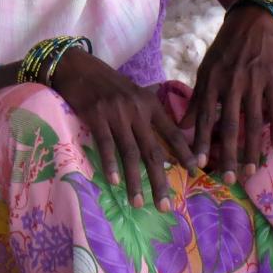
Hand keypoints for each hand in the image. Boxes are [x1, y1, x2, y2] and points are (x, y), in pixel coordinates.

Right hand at [49, 49, 197, 209]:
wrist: (78, 66)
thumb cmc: (107, 82)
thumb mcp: (134, 93)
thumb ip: (148, 113)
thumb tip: (165, 142)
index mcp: (150, 103)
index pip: (172, 132)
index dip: (184, 153)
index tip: (195, 172)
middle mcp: (137, 109)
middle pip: (152, 150)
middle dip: (160, 180)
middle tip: (165, 205)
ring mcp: (116, 113)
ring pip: (130, 153)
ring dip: (135, 181)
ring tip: (139, 203)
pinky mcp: (96, 116)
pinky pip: (106, 145)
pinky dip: (111, 165)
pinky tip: (115, 182)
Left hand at [182, 4, 272, 182]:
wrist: (254, 20)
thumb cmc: (226, 48)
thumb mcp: (207, 69)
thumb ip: (198, 98)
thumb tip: (182, 127)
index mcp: (212, 81)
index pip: (206, 116)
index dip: (203, 141)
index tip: (199, 164)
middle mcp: (231, 83)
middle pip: (230, 124)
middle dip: (230, 153)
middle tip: (230, 178)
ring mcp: (254, 81)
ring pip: (253, 121)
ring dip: (253, 148)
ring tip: (253, 170)